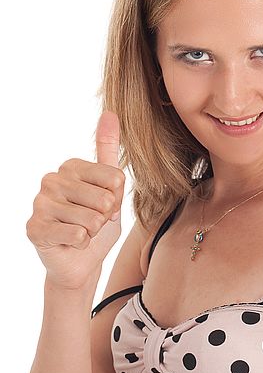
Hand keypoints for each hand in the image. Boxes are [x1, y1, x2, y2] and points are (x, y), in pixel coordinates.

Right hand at [25, 111, 125, 289]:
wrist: (82, 260)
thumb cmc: (97, 222)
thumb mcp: (110, 186)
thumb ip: (109, 151)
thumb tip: (110, 113)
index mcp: (71, 167)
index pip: (115, 178)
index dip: (117, 198)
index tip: (106, 204)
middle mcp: (51, 180)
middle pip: (105, 199)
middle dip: (106, 217)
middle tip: (93, 222)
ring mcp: (40, 203)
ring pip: (93, 219)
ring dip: (94, 231)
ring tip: (82, 231)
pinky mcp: (34, 228)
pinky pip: (78, 235)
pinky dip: (83, 243)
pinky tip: (72, 242)